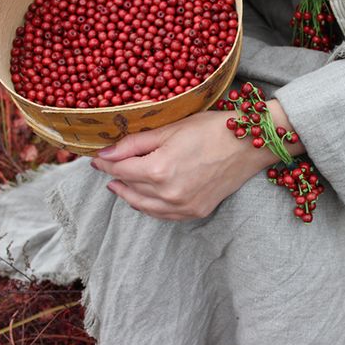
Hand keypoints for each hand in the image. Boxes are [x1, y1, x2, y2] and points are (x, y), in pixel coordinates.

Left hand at [91, 100, 304, 220]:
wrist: (248, 144)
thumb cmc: (211, 129)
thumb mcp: (169, 129)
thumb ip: (134, 143)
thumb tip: (105, 153)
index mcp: (158, 169)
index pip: (120, 169)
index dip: (105, 163)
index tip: (96, 158)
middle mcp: (168, 193)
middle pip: (129, 186)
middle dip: (114, 176)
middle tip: (106, 168)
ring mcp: (182, 206)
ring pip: (143, 206)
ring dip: (127, 195)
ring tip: (118, 185)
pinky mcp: (195, 212)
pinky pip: (162, 215)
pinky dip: (148, 207)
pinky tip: (142, 199)